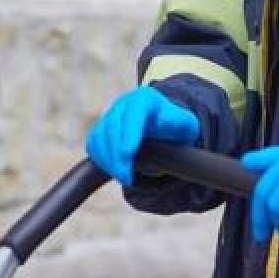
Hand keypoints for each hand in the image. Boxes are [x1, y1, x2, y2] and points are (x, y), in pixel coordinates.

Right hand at [85, 86, 199, 185]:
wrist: (163, 128)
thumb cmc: (176, 128)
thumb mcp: (185, 124)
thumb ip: (178, 122)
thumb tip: (164, 121)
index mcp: (145, 99)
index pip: (134, 112)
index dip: (129, 132)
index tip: (129, 153)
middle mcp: (124, 104)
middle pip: (113, 126)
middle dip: (117, 154)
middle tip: (127, 177)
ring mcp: (110, 116)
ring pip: (100, 136)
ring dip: (108, 160)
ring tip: (124, 178)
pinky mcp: (100, 130)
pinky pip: (93, 144)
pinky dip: (101, 160)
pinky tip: (115, 171)